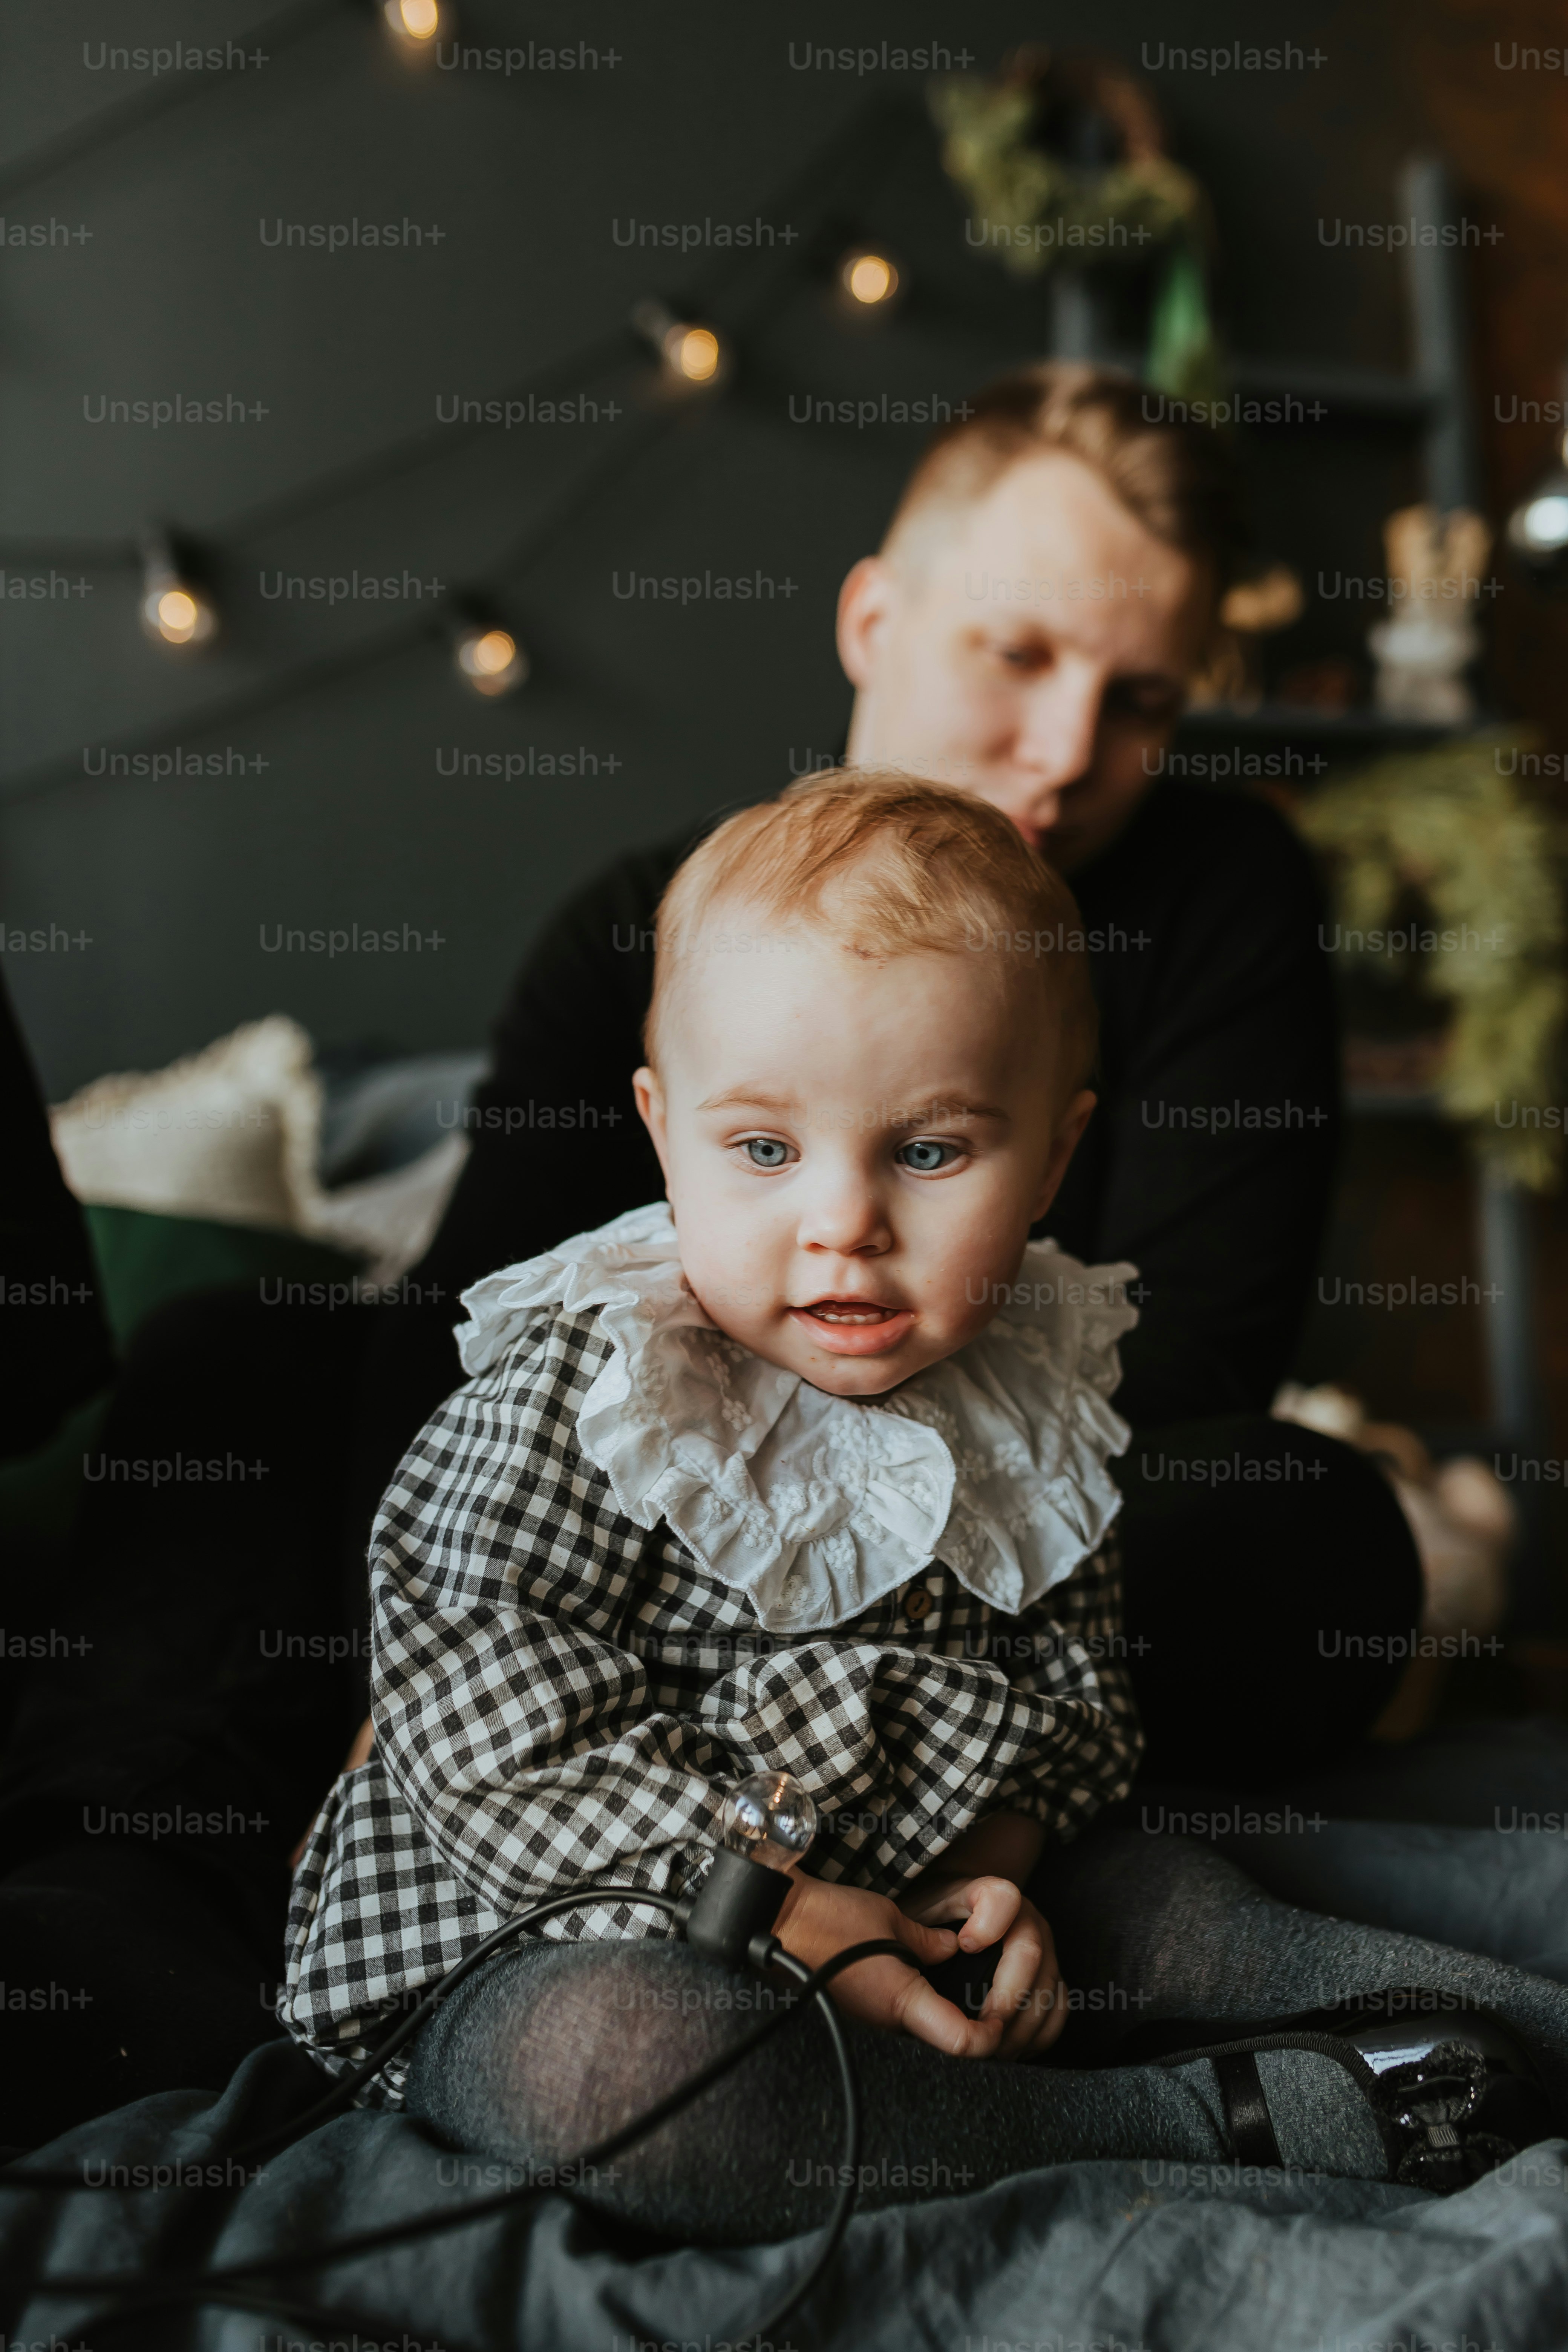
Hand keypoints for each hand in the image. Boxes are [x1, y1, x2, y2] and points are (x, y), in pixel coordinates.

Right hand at [772, 1874, 1003, 2056]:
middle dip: (975, 2031)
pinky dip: (922, 2012)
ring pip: (925, 2036)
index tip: (1002, 2016)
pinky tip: (926, 1990)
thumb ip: (928, 1941)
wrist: (777, 1924)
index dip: (994, 2037)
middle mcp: (889, 2024)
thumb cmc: (829, 1919)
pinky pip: (901, 2024)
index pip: (965, 2043)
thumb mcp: (890, 1921)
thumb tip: (951, 1948)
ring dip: (949, 2021)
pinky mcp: (859, 2015)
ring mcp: (871, 2024)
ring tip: (966, 1992)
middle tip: (991, 2002)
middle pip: (948, 2046)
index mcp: (903, 2002)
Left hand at [901, 1873, 1067, 2058]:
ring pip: (1048, 1986)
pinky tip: (1015, 2049)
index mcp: (992, 1897)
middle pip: (1031, 1953)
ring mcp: (1045, 1948)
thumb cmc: (933, 1921)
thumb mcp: (920, 1914)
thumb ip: (923, 1927)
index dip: (989, 1923)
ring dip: (1023, 2025)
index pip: (1003, 1898)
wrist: (955, 1921)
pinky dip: (1041, 2034)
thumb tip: (943, 1951)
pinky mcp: (1053, 1975)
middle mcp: (1027, 1919)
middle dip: (1007, 1997)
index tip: (965, 1946)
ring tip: (994, 2049)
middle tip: (981, 2028)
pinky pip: (1059, 2006)